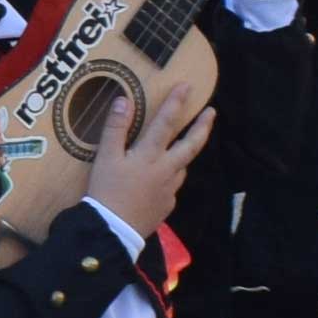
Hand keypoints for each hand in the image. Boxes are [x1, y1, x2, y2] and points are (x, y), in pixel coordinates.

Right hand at [87, 74, 212, 227]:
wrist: (112, 230)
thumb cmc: (107, 191)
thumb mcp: (106, 158)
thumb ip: (115, 128)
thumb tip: (125, 100)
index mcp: (150, 155)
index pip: (166, 123)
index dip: (176, 103)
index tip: (187, 86)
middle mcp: (166, 170)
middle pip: (190, 145)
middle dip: (202, 127)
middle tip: (212, 112)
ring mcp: (169, 190)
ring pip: (182, 167)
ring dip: (185, 154)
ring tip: (182, 147)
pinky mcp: (166, 206)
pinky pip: (171, 187)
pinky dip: (169, 178)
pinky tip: (160, 181)